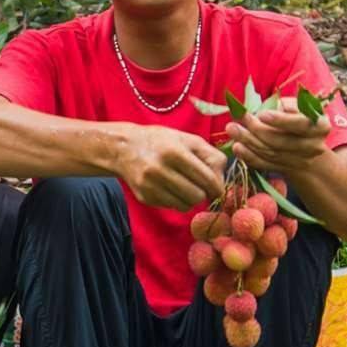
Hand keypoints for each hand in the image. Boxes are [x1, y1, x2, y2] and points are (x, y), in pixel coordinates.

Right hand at [111, 125, 227, 210]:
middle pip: (197, 196)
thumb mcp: (187, 140)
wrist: (124, 148)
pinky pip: (172, 207)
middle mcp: (160, 170)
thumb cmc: (162, 142)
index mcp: (175, 152)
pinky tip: (171, 188)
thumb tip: (222, 180)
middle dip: (204, 193)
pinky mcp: (145, 198)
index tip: (217, 187)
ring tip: (186, 186)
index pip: (207, 179)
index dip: (217, 186)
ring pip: (186, 206)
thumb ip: (210, 155)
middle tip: (201, 187)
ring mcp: (151, 186)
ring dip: (191, 199)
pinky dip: (177, 200)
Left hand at [223, 102, 329, 176]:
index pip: (300, 124)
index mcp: (320, 127)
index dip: (281, 120)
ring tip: (232, 129)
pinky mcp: (286, 169)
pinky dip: (249, 156)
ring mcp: (300, 161)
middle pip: (282, 141)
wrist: (307, 144)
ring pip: (271, 153)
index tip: (262, 114)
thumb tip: (276, 106)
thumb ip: (289, 105)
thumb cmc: (300, 116)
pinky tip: (237, 147)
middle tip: (240, 118)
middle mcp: (313, 147)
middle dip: (257, 129)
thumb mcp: (300, 106)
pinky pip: (265, 164)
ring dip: (249, 141)